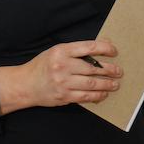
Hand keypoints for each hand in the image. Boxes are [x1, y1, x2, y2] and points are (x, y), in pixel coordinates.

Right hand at [2, 39, 119, 110]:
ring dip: (107, 84)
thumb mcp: (56, 52)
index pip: (89, 47)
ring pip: (92, 84)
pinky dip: (97, 95)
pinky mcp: (64, 96)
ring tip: (115, 84)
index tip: (114, 51)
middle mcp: (63, 66)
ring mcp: (63, 82)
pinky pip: (86, 96)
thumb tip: (101, 49)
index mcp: (61, 51)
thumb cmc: (42, 66)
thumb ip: (76, 51)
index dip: (105, 49)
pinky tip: (103, 94)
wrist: (25, 85)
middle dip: (109, 70)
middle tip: (119, 71)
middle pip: (93, 68)